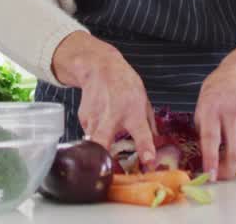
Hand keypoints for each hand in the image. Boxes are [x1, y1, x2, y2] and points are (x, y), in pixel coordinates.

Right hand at [53, 32, 156, 169]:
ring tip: (107, 143)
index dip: (145, 150)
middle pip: (101, 141)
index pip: (141, 135)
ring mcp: (94, 117)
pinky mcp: (83, 118)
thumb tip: (153, 148)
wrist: (100, 67)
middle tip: (107, 168)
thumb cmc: (125, 83)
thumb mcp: (143, 101)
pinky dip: (95, 135)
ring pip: (92, 142)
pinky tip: (101, 124)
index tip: (148, 163)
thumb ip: (148, 125)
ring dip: (100, 148)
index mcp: (133, 112)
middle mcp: (112, 116)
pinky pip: (89, 134)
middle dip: (102, 156)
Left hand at [195, 38, 235, 180]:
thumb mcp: (202, 101)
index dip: (210, 159)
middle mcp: (230, 114)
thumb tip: (202, 148)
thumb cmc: (218, 86)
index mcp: (211, 108)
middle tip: (220, 177)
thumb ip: (202, 124)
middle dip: (228, 169)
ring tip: (222, 159)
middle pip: (234, 149)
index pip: (211, 138)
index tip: (209, 174)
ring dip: (231, 159)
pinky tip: (231, 139)